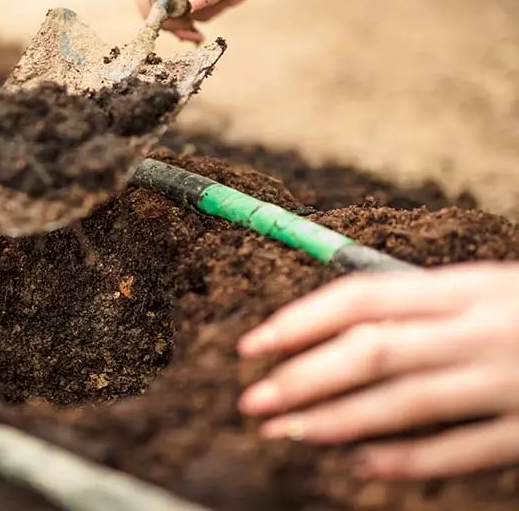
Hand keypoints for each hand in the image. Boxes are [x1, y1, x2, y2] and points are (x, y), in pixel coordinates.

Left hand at [237, 263, 518, 479]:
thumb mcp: (481, 285)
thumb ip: (420, 301)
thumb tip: (342, 319)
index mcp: (462, 286)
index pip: (362, 297)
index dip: (302, 320)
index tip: (254, 343)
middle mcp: (479, 331)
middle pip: (372, 352)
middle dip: (303, 377)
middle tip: (253, 400)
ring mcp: (506, 382)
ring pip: (404, 404)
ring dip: (336, 420)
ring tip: (285, 430)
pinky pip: (459, 451)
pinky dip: (405, 459)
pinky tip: (359, 461)